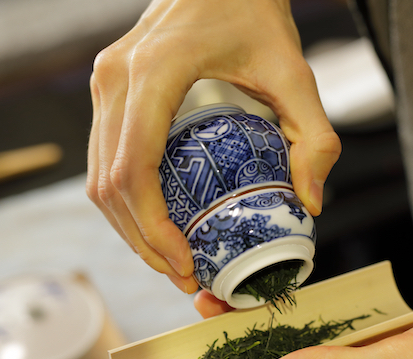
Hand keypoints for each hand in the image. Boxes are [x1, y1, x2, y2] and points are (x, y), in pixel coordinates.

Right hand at [86, 0, 341, 292]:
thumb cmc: (254, 11)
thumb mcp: (295, 69)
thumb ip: (314, 135)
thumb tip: (311, 203)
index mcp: (154, 72)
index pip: (134, 168)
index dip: (153, 228)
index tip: (186, 263)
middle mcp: (114, 79)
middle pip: (109, 184)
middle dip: (143, 242)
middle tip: (185, 278)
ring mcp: (103, 84)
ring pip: (97, 178)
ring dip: (129, 229)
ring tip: (172, 262)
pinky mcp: (106, 90)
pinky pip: (103, 160)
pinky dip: (125, 202)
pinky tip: (158, 226)